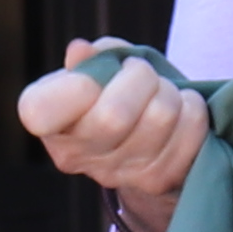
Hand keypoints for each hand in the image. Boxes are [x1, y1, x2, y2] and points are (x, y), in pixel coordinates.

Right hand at [18, 46, 211, 231]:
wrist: (139, 138)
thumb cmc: (111, 90)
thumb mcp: (95, 66)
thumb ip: (91, 57)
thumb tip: (81, 51)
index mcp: (43, 120)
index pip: (41, 112)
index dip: (78, 87)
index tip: (93, 78)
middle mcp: (72, 155)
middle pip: (115, 115)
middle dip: (140, 77)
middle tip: (141, 73)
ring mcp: (116, 174)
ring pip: (160, 117)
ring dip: (169, 91)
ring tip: (161, 91)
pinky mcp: (158, 180)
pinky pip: (189, 130)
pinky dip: (191, 109)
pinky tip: (180, 110)